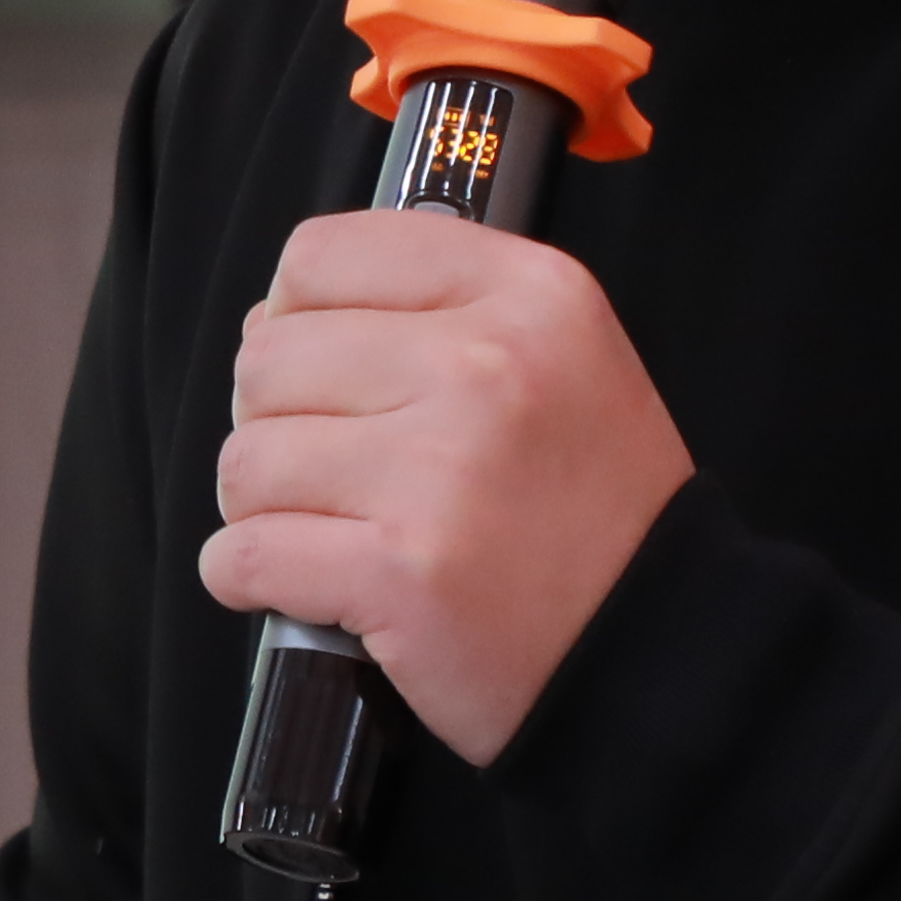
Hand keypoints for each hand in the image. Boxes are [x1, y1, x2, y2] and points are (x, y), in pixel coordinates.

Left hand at [200, 210, 693, 769]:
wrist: (655, 645)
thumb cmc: (591, 508)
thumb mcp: (559, 355)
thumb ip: (431, 311)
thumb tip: (271, 321)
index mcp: (525, 294)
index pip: (323, 255)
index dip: (295, 316)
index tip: (323, 369)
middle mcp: (484, 367)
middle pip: (268, 358)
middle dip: (275, 421)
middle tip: (330, 471)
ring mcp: (439, 471)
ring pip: (247, 459)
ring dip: (262, 506)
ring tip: (328, 529)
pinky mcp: (399, 572)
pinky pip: (244, 553)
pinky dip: (245, 575)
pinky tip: (299, 582)